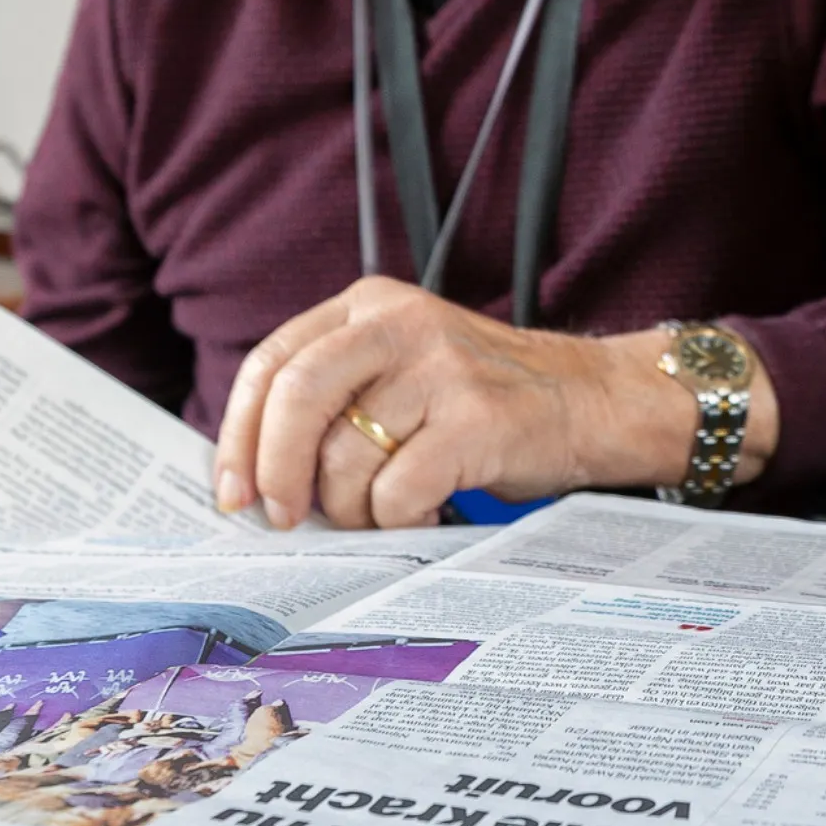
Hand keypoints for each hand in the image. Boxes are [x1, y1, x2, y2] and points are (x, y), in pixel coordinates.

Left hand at [215, 280, 774, 528]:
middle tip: (284, 518)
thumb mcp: (403, 367)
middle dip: (277, 473)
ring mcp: (442, 368)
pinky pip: (399, 491)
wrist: (593, 401)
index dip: (239, 433)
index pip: (273, 363)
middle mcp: (401, 324)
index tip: (232, 490)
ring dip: (350, 510)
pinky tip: (423, 512)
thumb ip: (335, 397)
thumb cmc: (482, 401)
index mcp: (369, 305)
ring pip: (346, 457)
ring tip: (380, 514)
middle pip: (297, 398)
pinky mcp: (477, 420)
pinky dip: (398, 520)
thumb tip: (252, 477)